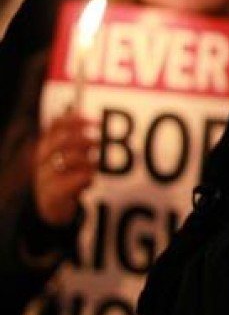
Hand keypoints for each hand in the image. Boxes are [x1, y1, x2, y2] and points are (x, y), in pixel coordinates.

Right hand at [33, 111, 97, 225]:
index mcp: (47, 144)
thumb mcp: (70, 152)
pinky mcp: (53, 193)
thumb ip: (77, 133)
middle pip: (61, 141)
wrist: (53, 204)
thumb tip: (87, 110)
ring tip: (96, 163)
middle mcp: (43, 159)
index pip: (56, 125)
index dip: (75, 119)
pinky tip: (90, 179)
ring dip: (88, 159)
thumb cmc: (66, 172)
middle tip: (99, 142)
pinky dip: (86, 177)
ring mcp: (45, 176)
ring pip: (68, 160)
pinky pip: (73, 180)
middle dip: (84, 139)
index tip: (95, 120)